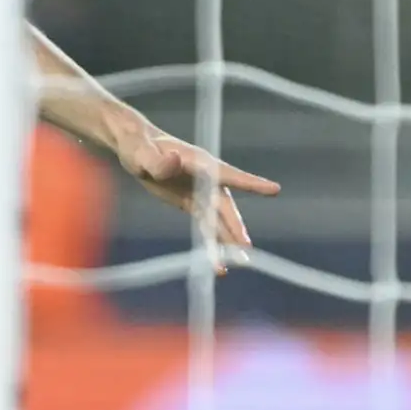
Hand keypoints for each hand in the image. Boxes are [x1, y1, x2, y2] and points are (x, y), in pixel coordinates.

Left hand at [113, 123, 280, 274]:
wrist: (135, 147)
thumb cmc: (140, 145)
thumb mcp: (143, 153)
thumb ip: (158, 161)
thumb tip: (173, 161)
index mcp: (201, 163)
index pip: (229, 175)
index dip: (251, 183)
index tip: (274, 189)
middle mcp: (207, 179)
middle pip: (225, 207)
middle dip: (235, 227)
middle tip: (245, 248)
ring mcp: (201, 192)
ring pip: (218, 221)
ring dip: (227, 241)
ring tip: (237, 263)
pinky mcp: (192, 203)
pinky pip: (206, 226)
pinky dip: (212, 244)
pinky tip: (218, 264)